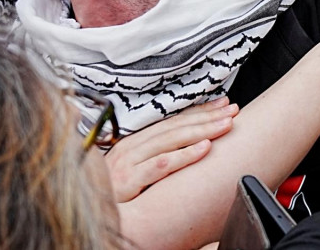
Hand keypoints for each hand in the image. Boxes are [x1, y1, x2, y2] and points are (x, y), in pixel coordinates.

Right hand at [105, 97, 238, 202]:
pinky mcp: (128, 181)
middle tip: (232, 110)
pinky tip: (204, 149)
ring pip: (171, 141)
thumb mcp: (135, 171)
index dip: (199, 111)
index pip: (173, 121)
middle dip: (207, 117)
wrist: (88, 214)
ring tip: (225, 124)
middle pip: (175, 127)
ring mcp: (129, 162)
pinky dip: (183, 155)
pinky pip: (161, 165)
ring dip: (202, 130)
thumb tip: (190, 147)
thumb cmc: (115, 195)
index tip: (223, 104)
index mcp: (135, 142)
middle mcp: (132, 147)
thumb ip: (157, 158)